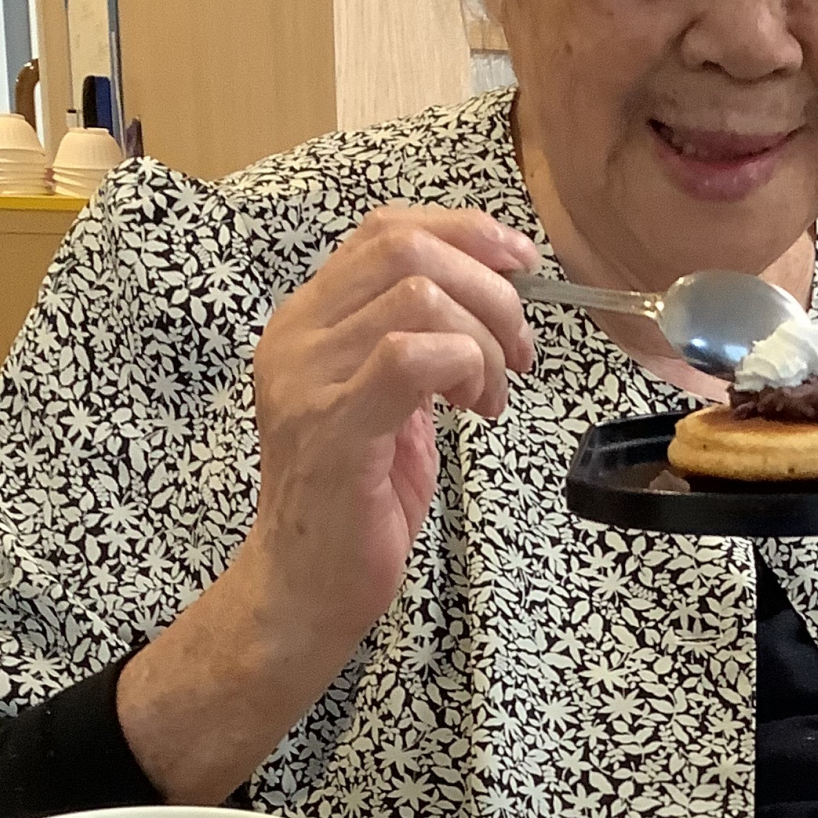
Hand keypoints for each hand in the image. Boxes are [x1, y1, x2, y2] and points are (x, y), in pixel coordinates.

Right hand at [117, 206, 536, 804]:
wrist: (308, 586)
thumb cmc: (357, 500)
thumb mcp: (390, 401)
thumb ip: (418, 341)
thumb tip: (493, 297)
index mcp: (307, 319)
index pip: (386, 231)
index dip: (466, 232)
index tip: (521, 265)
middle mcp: (297, 336)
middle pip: (407, 251)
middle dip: (489, 292)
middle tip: (517, 352)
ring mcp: (308, 379)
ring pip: (418, 299)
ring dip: (483, 340)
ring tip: (490, 395)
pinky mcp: (333, 427)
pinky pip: (410, 357)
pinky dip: (464, 369)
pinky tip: (473, 410)